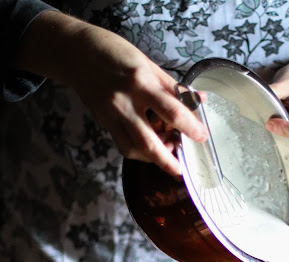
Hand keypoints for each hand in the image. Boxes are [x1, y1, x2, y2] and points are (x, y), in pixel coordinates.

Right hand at [14, 12, 207, 175]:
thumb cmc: (114, 53)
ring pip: (134, 149)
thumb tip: (198, 99)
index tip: (202, 136)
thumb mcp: (147, 63)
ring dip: (153, 158)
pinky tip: (149, 147)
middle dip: (168, 161)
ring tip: (167, 154)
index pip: (172, 111)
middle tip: (182, 170)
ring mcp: (111, 115)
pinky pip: (123, 145)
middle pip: (149, 142)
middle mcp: (125, 102)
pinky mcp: (103, 122)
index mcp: (141, 82)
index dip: (190, 127)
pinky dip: (139, 152)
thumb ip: (172, 86)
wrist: (74, 53)